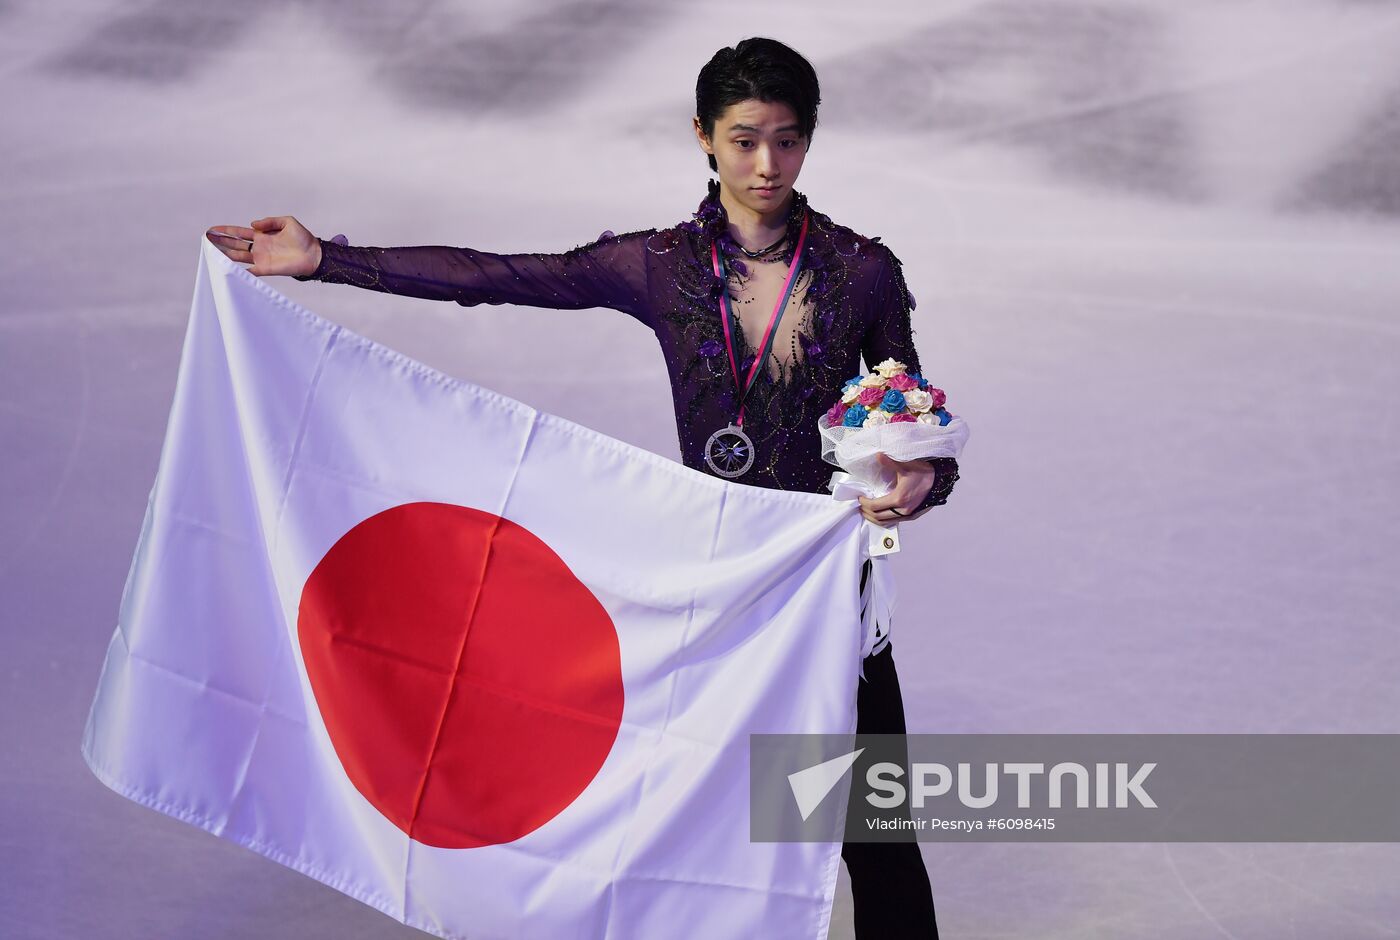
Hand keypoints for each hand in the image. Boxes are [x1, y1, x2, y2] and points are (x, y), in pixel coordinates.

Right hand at [205, 215, 319, 277]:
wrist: (314, 255)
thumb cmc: (303, 238)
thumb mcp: (287, 222)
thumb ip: (269, 221)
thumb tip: (252, 224)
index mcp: (262, 235)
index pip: (240, 233)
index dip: (226, 231)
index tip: (212, 229)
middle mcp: (259, 247)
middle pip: (235, 244)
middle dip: (221, 241)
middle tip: (206, 239)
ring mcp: (261, 259)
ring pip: (238, 256)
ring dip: (225, 254)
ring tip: (211, 251)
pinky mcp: (266, 269)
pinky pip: (250, 271)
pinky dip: (239, 271)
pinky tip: (227, 269)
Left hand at [857, 452, 935, 526]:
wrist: (941, 480)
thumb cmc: (923, 472)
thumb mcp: (906, 465)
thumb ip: (890, 462)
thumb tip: (878, 455)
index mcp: (899, 499)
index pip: (875, 506)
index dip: (864, 503)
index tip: (859, 498)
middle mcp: (903, 510)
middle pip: (878, 517)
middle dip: (866, 512)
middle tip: (860, 506)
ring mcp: (909, 515)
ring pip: (886, 522)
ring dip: (874, 518)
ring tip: (867, 511)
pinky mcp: (913, 516)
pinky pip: (895, 521)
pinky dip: (884, 519)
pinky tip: (881, 514)